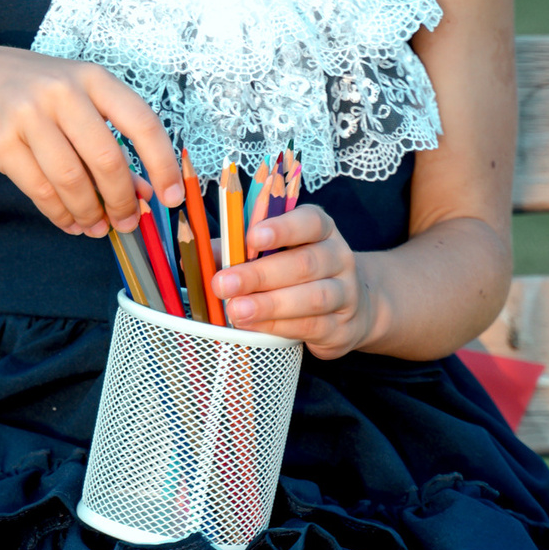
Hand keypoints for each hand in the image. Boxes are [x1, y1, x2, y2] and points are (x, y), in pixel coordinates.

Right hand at [0, 46, 184, 236]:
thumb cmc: (33, 92)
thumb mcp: (76, 98)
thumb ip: (109, 137)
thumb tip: (144, 191)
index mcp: (92, 78)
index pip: (142, 122)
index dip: (162, 164)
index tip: (171, 197)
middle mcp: (62, 92)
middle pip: (106, 159)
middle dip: (122, 201)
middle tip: (127, 222)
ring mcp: (28, 115)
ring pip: (71, 180)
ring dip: (90, 213)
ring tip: (96, 227)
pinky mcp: (1, 142)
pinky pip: (40, 190)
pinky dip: (60, 214)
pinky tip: (69, 221)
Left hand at [213, 205, 380, 358]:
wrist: (352, 309)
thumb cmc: (298, 273)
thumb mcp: (275, 253)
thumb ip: (238, 250)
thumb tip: (196, 256)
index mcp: (320, 229)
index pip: (309, 222)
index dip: (281, 229)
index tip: (252, 238)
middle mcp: (338, 257)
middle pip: (304, 263)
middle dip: (260, 274)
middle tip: (224, 284)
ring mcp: (345, 293)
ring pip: (311, 297)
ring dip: (270, 305)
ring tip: (236, 310)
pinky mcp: (341, 327)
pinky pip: (311, 326)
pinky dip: (279, 326)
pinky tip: (255, 326)